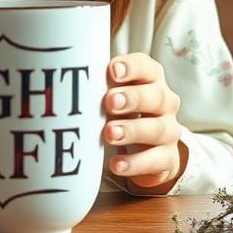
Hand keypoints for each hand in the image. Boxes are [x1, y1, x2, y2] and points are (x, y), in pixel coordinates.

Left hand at [103, 52, 186, 191]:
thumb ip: (99, 87)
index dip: (131, 67)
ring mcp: (169, 131)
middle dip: (132, 98)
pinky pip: (155, 160)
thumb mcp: (114, 95)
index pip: (146, 67)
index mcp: (151, 80)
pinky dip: (135, 163)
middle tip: (109, 102)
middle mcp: (165, 102)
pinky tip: (116, 165)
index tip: (113, 70)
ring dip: (132, 130)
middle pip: (155, 96)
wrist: (148, 149)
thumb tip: (63, 85)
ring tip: (109, 134)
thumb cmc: (125, 112)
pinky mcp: (167, 158)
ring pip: (156, 129)